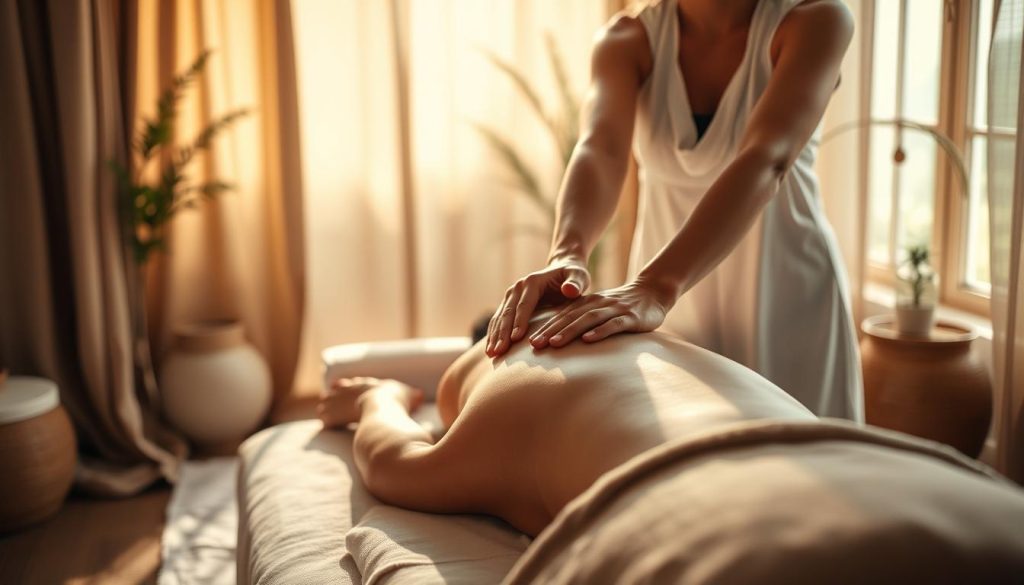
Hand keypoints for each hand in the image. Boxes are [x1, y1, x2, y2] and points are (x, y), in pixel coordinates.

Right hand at [486, 259, 590, 356]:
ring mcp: (511, 295)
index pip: (524, 304)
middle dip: (502, 332)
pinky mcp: (509, 303)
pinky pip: (499, 320)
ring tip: (492, 354)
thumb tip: (569, 290)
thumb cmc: (573, 276)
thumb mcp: (578, 276)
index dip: (519, 321)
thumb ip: (576, 283)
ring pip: (500, 317)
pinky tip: (491, 349)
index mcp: (532, 282)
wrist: (562, 270)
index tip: (516, 338)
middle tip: (499, 351)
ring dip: (494, 335)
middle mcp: (518, 287)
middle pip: (508, 312)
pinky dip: (494, 334)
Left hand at [529, 280, 671, 348]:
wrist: (653, 293)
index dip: (546, 327)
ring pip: (588, 320)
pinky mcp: (631, 318)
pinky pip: (614, 325)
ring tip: (554, 343)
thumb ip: (581, 320)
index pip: (562, 315)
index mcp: (587, 303)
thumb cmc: (621, 308)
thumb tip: (557, 339)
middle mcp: (598, 304)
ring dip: (570, 331)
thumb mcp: (599, 311)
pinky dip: (600, 332)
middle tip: (535, 345)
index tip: (529, 342)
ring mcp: (614, 310)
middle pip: (570, 317)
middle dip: (551, 331)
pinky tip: (588, 340)